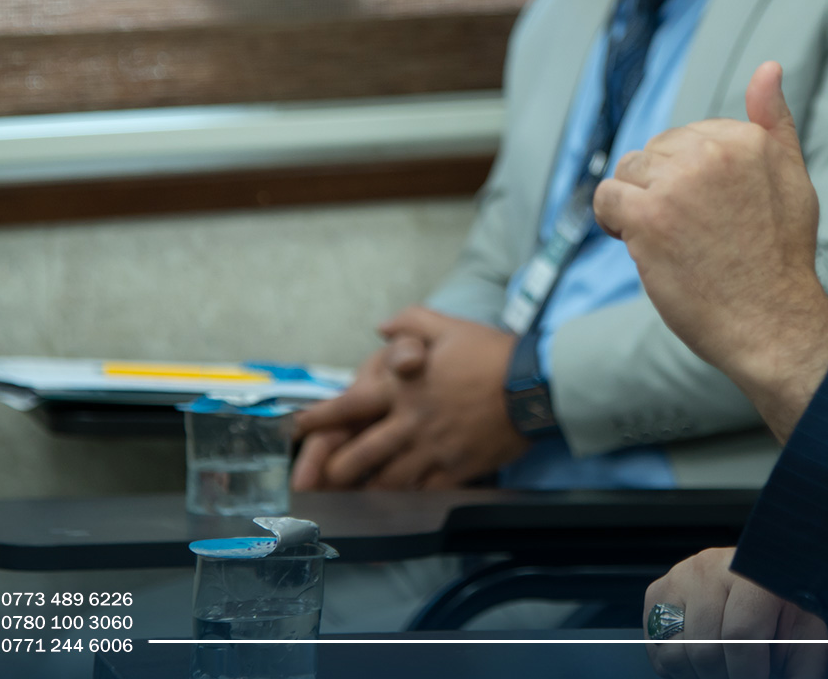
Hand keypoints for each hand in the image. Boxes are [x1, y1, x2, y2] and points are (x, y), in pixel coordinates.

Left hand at [293, 309, 529, 488]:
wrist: (533, 384)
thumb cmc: (489, 352)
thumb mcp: (447, 325)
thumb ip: (409, 323)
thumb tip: (381, 329)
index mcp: (402, 389)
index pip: (349, 406)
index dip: (318, 419)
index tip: (295, 428)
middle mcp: (410, 423)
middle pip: (359, 456)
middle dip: (335, 471)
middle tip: (321, 481)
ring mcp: (432, 450)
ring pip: (387, 480)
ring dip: (367, 489)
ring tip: (353, 499)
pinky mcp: (455, 470)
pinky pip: (422, 491)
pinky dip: (406, 499)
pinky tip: (398, 504)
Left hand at [594, 62, 827, 440]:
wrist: (774, 322)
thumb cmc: (781, 256)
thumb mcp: (793, 177)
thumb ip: (775, 121)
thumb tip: (767, 66)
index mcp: (746, 138)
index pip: (687, 135)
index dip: (687, 176)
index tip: (709, 211)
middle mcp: (712, 152)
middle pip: (654, 152)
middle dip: (661, 188)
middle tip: (690, 232)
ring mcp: (678, 184)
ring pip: (628, 171)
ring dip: (637, 204)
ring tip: (666, 239)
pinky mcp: (648, 218)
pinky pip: (607, 197)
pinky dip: (613, 221)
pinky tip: (637, 244)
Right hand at [645, 548, 827, 678]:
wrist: (761, 582)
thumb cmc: (784, 612)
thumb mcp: (805, 637)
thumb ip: (802, 671)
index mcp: (752, 573)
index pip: (740, 636)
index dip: (748, 673)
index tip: (758, 678)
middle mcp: (710, 568)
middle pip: (706, 650)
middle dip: (726, 675)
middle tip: (742, 670)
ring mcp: (679, 578)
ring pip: (676, 653)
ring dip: (700, 672)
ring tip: (724, 660)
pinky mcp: (657, 594)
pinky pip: (657, 649)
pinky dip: (678, 664)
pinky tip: (701, 652)